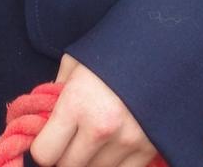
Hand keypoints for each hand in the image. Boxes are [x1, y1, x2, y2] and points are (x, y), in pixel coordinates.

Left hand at [29, 56, 159, 166]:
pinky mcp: (147, 151)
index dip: (42, 148)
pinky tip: (112, 146)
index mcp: (76, 103)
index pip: (45, 153)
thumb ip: (56, 91)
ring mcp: (126, 142)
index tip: (46, 139)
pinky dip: (114, 164)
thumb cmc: (111, 49)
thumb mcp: (75, 61)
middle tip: (68, 140)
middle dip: (64, 155)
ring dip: (90, 160)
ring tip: (93, 138)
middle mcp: (100, 128)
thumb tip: (44, 118)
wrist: (159, 47)